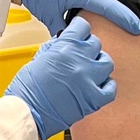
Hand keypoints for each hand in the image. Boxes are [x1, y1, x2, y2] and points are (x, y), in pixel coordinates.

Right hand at [8, 17, 115, 139]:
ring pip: (107, 63)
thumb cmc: (27, 89)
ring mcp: (89, 80)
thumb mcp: (38, 58)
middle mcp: (79, 61)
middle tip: (80, 55)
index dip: (79, 30)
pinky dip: (107, 85)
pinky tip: (98, 85)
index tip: (78, 35)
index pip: (83, 27)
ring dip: (99, 64)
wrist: (27, 113)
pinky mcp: (93, 99)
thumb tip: (64, 41)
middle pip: (96, 43)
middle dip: (88, 48)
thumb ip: (55, 47)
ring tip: (90, 70)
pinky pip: (111, 88)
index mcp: (65, 48)